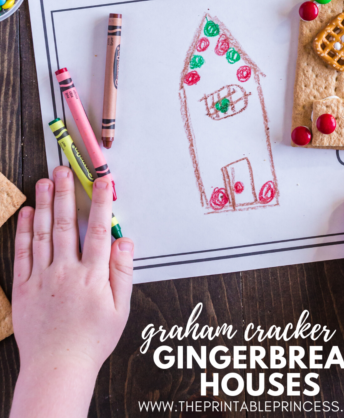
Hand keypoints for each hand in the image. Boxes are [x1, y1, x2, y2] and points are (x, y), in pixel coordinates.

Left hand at [10, 167, 132, 417]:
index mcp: (92, 277)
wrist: (57, 368)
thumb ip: (123, 273)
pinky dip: (25, 231)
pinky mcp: (24, 288)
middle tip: (64, 170)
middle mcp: (66, 272)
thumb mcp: (120, 309)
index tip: (102, 180)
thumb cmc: (91, 340)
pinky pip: (23, 254)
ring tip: (45, 182)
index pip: (100, 230)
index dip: (101, 202)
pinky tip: (28, 213)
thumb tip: (126, 241)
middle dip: (66, 194)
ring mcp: (42, 279)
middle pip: (67, 225)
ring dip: (45, 205)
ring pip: (44, 234)